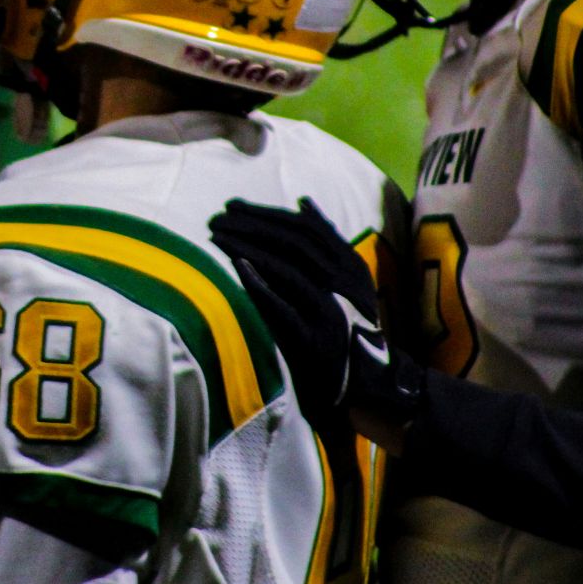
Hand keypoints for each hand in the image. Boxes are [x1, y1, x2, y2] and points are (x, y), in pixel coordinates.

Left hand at [208, 198, 422, 432]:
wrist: (365, 382)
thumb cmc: (344, 323)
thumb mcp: (346, 279)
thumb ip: (327, 242)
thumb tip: (303, 201)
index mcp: (350, 267)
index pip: (305, 229)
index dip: (267, 213)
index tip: (232, 205)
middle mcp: (345, 286)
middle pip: (293, 243)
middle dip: (252, 225)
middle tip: (217, 217)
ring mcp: (331, 313)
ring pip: (287, 269)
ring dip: (248, 248)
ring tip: (217, 236)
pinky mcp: (315, 341)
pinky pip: (283, 307)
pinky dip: (260, 284)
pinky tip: (236, 266)